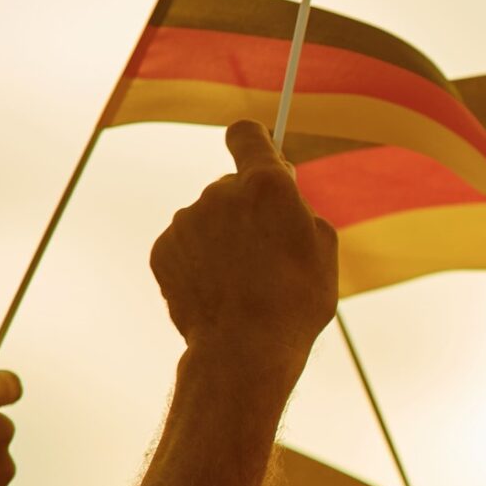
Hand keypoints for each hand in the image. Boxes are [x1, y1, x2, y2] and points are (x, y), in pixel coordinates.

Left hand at [150, 122, 337, 365]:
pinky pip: (185, 245)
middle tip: (265, 254)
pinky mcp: (162, 248)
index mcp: (267, 184)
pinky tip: (216, 292)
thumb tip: (283, 196)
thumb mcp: (322, 249)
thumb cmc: (295, 302)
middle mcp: (220, 191)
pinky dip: (197, 263)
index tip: (258, 156)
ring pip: (207, 219)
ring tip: (240, 283)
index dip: (252, 142)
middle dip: (246, 210)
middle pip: (231, 186)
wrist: (243, 351)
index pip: (246, 134)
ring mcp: (186, 219)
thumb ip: (299, 210)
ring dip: (221, 240)